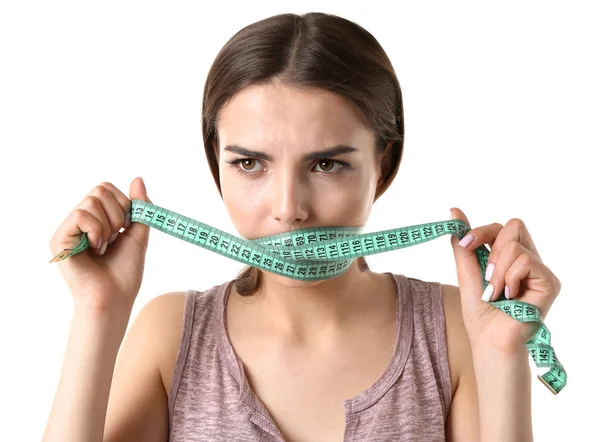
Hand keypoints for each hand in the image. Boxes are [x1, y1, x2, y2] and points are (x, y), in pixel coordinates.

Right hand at [49, 178, 152, 314]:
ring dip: (109, 225)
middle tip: (115, 238)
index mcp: (95, 219)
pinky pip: (81, 214)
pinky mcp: (59, 239)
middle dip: (118, 213)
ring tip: (104, 247)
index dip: (124, 203)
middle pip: (100, 189)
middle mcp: (79, 221)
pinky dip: (96, 230)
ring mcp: (68, 229)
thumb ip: (139, 207)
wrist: (114, 298)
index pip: (107, 189)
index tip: (126, 227)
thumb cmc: (124, 273)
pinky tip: (95, 248)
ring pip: (92, 201)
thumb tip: (138, 178)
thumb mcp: (138, 234)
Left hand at [449, 208, 561, 354]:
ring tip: (496, 292)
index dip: (480, 231)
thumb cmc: (480, 313)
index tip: (464, 243)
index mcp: (509, 256)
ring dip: (497, 270)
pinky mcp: (550, 282)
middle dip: (490, 246)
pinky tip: (510, 296)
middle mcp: (528, 259)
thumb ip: (463, 245)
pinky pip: (526, 260)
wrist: (489, 340)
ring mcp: (540, 270)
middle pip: (513, 225)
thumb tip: (454, 211)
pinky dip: (509, 277)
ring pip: (515, 245)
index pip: (500, 227)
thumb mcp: (466, 273)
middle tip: (485, 274)